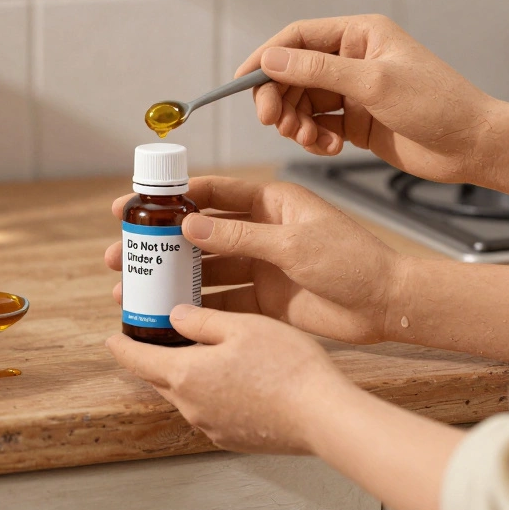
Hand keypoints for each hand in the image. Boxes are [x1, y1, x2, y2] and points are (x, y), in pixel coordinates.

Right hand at [106, 176, 404, 344]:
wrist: (388, 306)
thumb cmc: (354, 261)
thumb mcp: (293, 243)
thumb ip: (240, 237)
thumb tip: (189, 226)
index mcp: (270, 202)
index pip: (210, 193)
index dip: (168, 198)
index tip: (132, 205)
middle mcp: (260, 231)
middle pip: (197, 234)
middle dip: (157, 244)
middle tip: (119, 253)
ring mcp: (260, 265)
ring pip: (204, 269)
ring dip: (169, 278)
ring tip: (132, 289)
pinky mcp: (264, 299)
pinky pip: (221, 301)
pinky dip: (195, 308)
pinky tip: (166, 316)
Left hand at [107, 305, 351, 453]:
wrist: (324, 416)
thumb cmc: (287, 368)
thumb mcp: (242, 326)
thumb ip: (202, 320)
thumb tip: (175, 316)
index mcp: (186, 374)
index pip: (137, 360)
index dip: (121, 346)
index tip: (112, 339)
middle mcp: (191, 405)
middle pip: (158, 379)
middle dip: (150, 359)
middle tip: (151, 339)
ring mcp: (211, 425)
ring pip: (184, 396)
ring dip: (182, 375)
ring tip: (193, 354)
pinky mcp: (232, 437)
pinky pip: (208, 410)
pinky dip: (207, 392)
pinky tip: (226, 379)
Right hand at [235, 14, 498, 183]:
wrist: (474, 145)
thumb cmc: (437, 105)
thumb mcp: (374, 83)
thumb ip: (319, 70)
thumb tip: (270, 58)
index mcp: (359, 35)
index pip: (297, 37)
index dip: (265, 58)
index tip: (242, 81)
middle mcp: (352, 59)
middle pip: (292, 73)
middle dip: (279, 98)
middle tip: (274, 122)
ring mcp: (352, 91)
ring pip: (300, 102)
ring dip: (296, 123)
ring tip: (311, 140)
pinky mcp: (354, 121)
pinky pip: (316, 125)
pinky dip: (314, 138)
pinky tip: (329, 148)